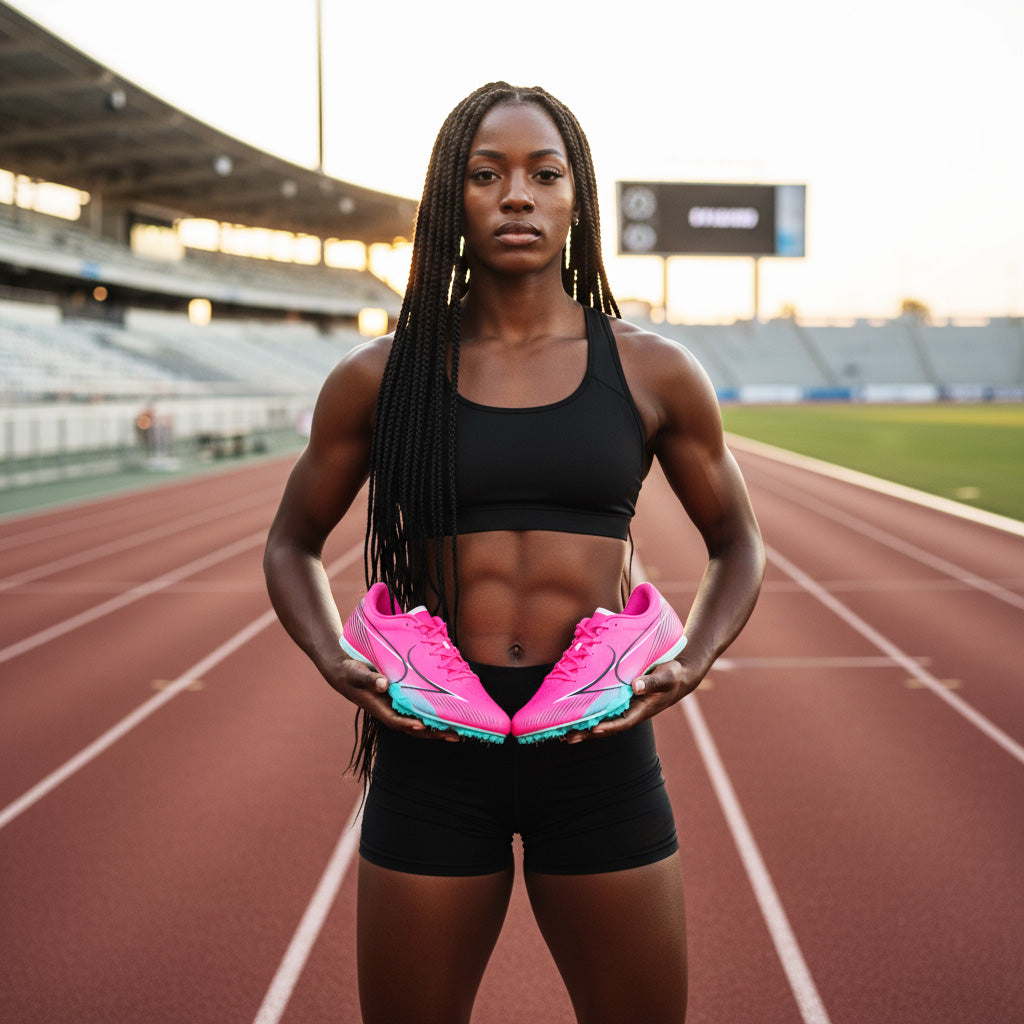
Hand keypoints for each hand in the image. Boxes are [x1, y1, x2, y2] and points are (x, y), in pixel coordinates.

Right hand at [332, 657, 460, 741]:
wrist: (345, 673)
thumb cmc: (350, 673)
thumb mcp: (357, 673)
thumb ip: (369, 679)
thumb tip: (383, 684)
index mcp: (379, 708)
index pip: (397, 721)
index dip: (410, 724)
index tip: (424, 726)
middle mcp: (390, 712)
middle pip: (413, 728)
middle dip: (433, 733)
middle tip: (455, 735)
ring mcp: (396, 709)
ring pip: (419, 723)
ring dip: (437, 729)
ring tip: (458, 733)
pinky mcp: (401, 703)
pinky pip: (418, 713)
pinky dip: (432, 718)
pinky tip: (447, 718)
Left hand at [564, 656, 698, 742]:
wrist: (678, 675)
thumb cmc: (673, 676)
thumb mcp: (666, 677)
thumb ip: (652, 682)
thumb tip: (635, 686)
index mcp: (642, 711)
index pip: (623, 722)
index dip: (608, 727)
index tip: (594, 729)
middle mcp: (631, 712)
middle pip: (607, 726)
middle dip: (588, 733)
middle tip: (567, 738)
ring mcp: (625, 707)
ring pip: (602, 720)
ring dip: (584, 727)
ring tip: (562, 734)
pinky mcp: (620, 699)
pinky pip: (603, 710)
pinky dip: (589, 714)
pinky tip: (573, 716)